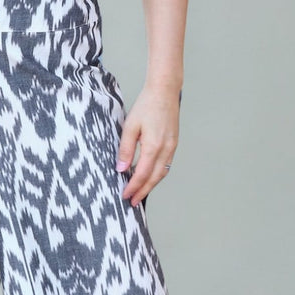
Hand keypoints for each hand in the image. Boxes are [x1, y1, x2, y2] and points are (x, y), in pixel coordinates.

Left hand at [115, 81, 179, 205]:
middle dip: (143, 191)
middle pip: (154, 178)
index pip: (142, 174)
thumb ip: (126, 149)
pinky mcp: (174, 143)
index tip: (125, 195)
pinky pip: (166, 164)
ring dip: (151, 185)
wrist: (165, 92)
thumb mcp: (130, 126)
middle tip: (133, 202)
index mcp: (153, 146)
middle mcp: (165, 149)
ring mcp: (172, 146)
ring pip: (162, 172)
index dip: (133, 187)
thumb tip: (121, 169)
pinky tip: (150, 177)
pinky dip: (158, 174)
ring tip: (141, 193)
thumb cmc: (146, 105)